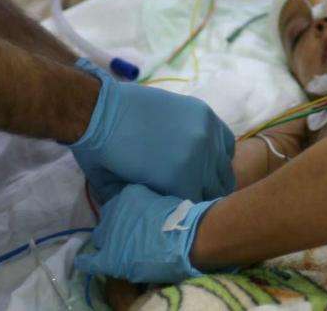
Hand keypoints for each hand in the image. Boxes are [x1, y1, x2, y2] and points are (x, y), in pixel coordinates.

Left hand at [69, 59, 235, 202]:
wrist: (100, 110)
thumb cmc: (102, 155)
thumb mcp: (117, 192)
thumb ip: (144, 205)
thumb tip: (159, 215)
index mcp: (179, 181)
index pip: (198, 209)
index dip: (188, 211)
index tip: (180, 210)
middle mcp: (199, 158)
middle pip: (217, 189)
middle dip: (204, 194)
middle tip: (191, 193)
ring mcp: (205, 133)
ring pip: (225, 166)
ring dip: (213, 174)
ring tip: (199, 175)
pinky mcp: (205, 113)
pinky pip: (226, 140)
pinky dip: (219, 150)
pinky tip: (204, 153)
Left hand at [74, 184, 215, 282]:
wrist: (184, 238)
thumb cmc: (181, 219)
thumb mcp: (164, 200)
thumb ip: (149, 205)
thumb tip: (146, 214)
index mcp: (128, 195)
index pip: (117, 206)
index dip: (124, 216)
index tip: (131, 222)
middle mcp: (113, 211)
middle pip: (107, 222)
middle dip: (114, 229)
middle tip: (129, 238)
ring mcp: (109, 234)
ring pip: (100, 239)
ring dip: (108, 243)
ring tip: (119, 251)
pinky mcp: (108, 258)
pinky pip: (90, 262)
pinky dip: (86, 262)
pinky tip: (83, 263)